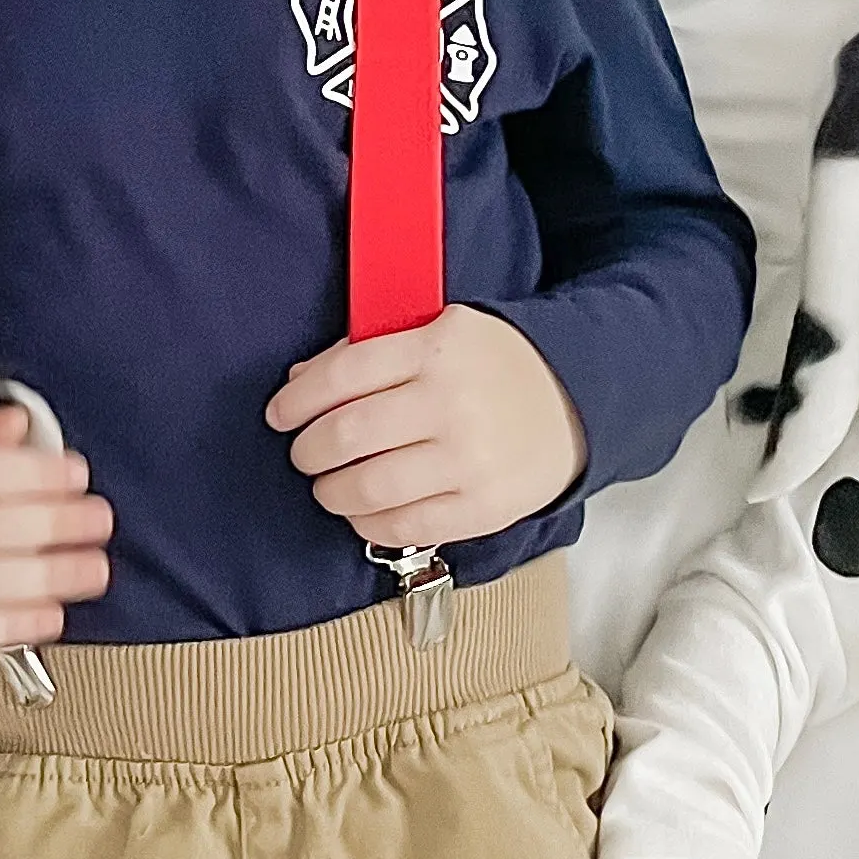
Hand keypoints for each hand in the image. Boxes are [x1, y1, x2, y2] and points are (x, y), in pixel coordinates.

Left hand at [266, 307, 583, 551]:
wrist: (578, 402)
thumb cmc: (495, 367)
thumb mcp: (441, 332)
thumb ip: (372, 351)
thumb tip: (299, 384)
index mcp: (437, 348)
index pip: (342, 374)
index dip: (297, 399)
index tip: (281, 414)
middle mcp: (452, 403)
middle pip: (346, 434)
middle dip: (308, 450)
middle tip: (306, 453)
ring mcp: (469, 459)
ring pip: (367, 486)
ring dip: (331, 491)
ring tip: (330, 485)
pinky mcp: (482, 506)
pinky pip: (402, 526)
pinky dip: (367, 523)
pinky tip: (364, 511)